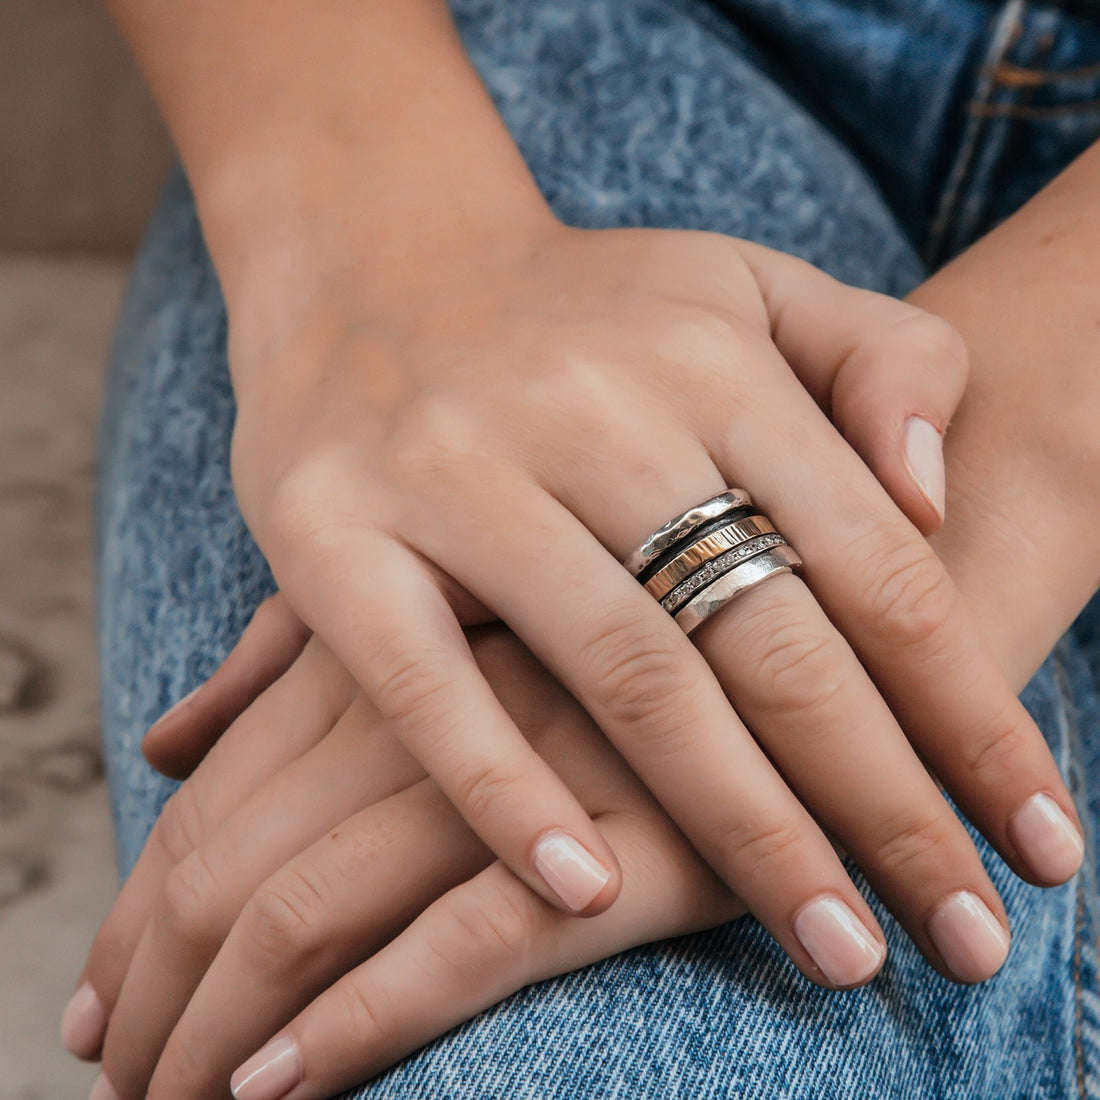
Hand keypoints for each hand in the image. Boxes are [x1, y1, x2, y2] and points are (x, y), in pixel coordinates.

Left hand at [74, 626, 746, 1098]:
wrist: (812, 656)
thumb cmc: (613, 642)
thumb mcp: (436, 620)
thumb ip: (292, 657)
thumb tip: (168, 736)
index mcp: (392, 633)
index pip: (215, 794)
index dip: (137, 909)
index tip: (102, 1003)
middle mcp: (445, 693)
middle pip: (240, 858)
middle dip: (156, 990)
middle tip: (122, 1089)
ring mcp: (536, 770)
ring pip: (315, 905)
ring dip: (220, 1029)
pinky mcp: (632, 848)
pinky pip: (458, 947)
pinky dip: (354, 1026)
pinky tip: (281, 1089)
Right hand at [227, 221, 1074, 970]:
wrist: (373, 260)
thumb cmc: (582, 309)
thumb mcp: (746, 288)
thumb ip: (880, 361)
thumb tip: (938, 496)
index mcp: (711, 360)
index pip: (880, 567)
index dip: (972, 716)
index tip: (1041, 839)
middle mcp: (590, 412)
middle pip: (773, 640)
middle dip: (888, 805)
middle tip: (967, 939)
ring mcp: (454, 472)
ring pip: (625, 674)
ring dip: (740, 828)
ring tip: (834, 949)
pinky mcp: (333, 535)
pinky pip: (426, 686)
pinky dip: (506, 794)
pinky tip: (591, 893)